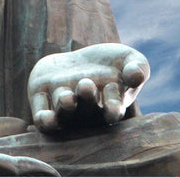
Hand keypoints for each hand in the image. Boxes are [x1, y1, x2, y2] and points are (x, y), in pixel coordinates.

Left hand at [28, 42, 148, 132]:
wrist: (79, 60)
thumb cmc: (111, 63)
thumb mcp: (129, 59)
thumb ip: (137, 67)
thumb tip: (136, 75)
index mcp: (110, 104)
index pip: (112, 111)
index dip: (111, 109)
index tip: (113, 106)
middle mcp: (86, 110)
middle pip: (86, 111)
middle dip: (86, 99)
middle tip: (86, 85)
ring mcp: (64, 107)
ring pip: (63, 114)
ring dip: (65, 108)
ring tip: (68, 98)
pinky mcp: (42, 99)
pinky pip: (42, 117)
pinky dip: (44, 120)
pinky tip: (46, 118)